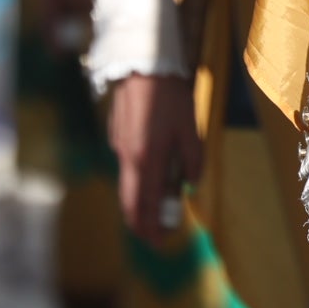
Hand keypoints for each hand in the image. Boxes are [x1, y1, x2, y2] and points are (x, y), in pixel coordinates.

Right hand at [107, 72, 201, 244]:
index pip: (146, 206)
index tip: (161, 243)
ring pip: (127, 184)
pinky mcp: (115, 135)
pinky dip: (138, 177)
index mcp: (147, 160)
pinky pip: (126, 163)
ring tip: (158, 206)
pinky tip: (151, 171)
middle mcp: (127, 158)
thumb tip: (190, 186)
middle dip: (141, 224)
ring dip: (141, 200)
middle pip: (129, 203)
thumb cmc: (171, 96)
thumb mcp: (191, 129)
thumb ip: (193, 161)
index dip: (152, 228)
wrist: (141, 64)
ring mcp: (118, 146)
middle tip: (155, 236)